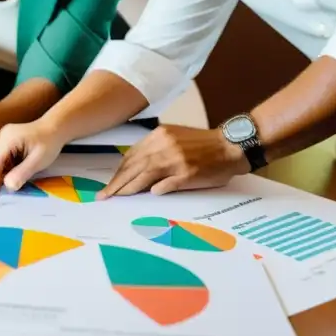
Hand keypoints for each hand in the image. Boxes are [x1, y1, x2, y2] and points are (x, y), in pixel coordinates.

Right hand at [0, 119, 65, 196]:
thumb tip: (8, 186)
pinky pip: (1, 157)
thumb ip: (22, 173)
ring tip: (7, 186)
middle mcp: (3, 137)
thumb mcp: (39, 160)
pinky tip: (12, 175)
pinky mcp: (7, 142)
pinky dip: (4, 168)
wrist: (55, 128)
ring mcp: (4, 138)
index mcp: (9, 138)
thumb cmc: (50, 143)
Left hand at [96, 124, 249, 198]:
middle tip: (104, 195)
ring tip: (117, 199)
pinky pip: (164, 186)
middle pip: (133, 167)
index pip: (131, 156)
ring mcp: (175, 160)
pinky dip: (154, 191)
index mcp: (159, 135)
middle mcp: (164, 145)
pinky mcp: (186, 174)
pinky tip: (148, 197)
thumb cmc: (203, 144)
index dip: (119, 171)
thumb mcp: (175, 138)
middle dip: (117, 183)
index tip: (110, 183)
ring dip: (128, 189)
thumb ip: (155, 150)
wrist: (231, 145)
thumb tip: (136, 170)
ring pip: (143, 176)